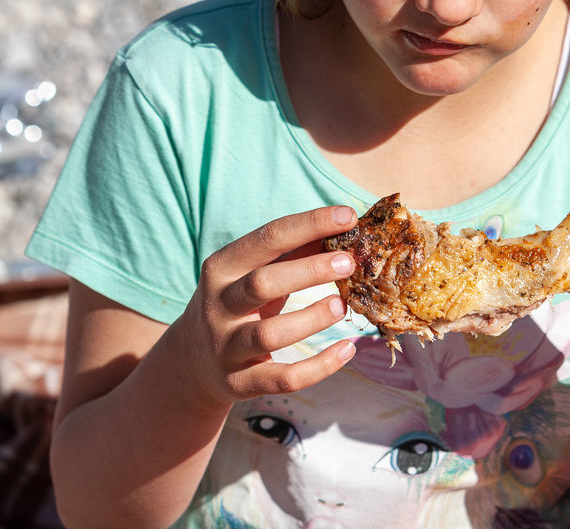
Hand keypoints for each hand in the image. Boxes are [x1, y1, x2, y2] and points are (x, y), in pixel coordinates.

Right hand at [172, 205, 356, 410]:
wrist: (192, 361)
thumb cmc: (237, 303)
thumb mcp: (252, 272)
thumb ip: (292, 251)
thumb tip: (341, 228)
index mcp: (222, 267)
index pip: (268, 237)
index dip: (310, 224)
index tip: (347, 216)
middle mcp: (218, 305)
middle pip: (263, 283)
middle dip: (310, 270)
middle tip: (348, 263)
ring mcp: (226, 347)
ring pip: (270, 334)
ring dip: (312, 319)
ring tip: (342, 306)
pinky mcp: (238, 383)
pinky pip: (283, 378)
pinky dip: (319, 367)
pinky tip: (346, 349)